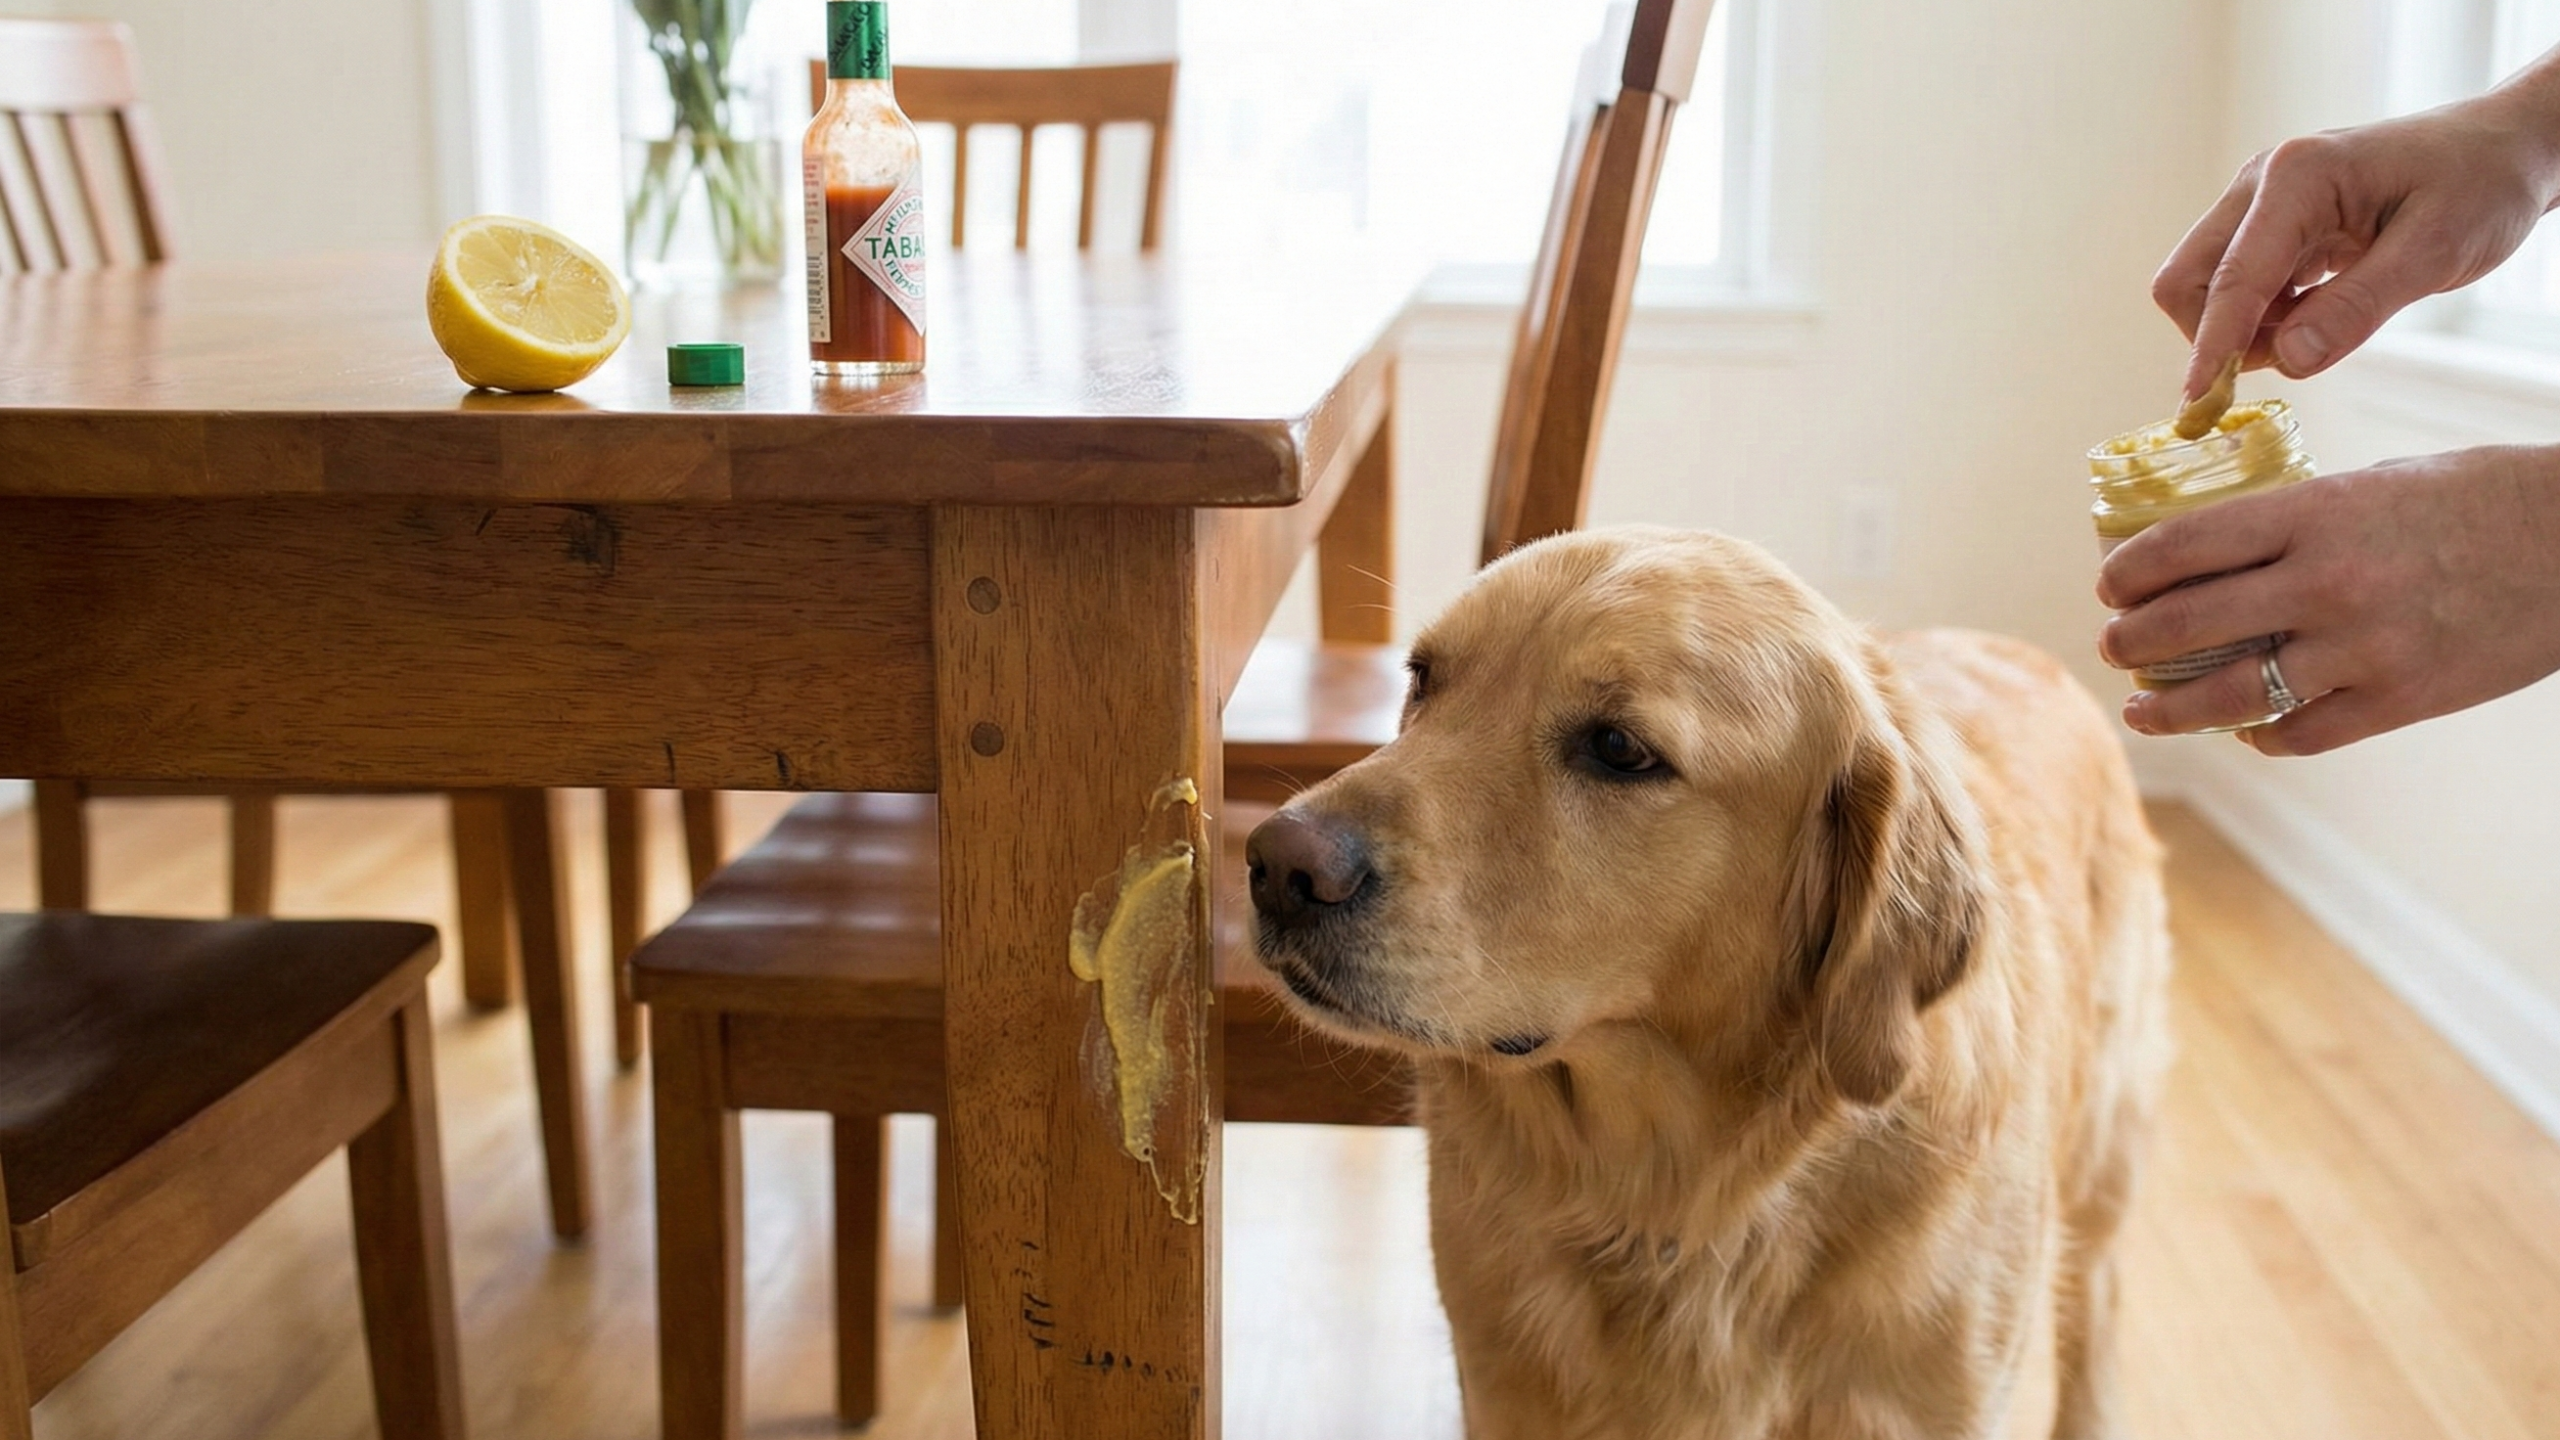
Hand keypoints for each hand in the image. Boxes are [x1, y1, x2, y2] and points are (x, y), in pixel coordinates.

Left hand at [2094, 445, 2559, 754]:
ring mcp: (2362, 648)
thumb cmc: (2475, 499)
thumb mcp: (2373, 485)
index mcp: (2314, 514)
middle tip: (2113, 645)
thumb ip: (2297, 521)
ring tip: (2143, 709)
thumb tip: (2218, 554)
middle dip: (2130, 641)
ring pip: (2228, 696)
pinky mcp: (2399, 700)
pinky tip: (2244, 730)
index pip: (2181, 547)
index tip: (2109, 586)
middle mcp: (2326, 583)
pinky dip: (2260, 736)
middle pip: (2186, 625)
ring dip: (2169, 709)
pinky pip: (2299, 733)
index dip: (2128, 573)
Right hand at [2155, 72, 2559, 399]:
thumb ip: (2359, 306)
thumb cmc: (2481, 184)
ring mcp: (2259, 200)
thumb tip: (2288, 359)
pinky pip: (2237, 284)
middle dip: (2220, 335)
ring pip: (2207, 288)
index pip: (2235, 278)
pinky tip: (2318, 312)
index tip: (2197, 407)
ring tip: (2325, 325)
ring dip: (2246, 329)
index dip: (2214, 347)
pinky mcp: (2268, 222)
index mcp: (2297, 177)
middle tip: (2291, 356)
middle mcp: (2261, 182)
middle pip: (2189, 280)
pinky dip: (2263, 317)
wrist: (2502, 149)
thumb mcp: (2436, 251)